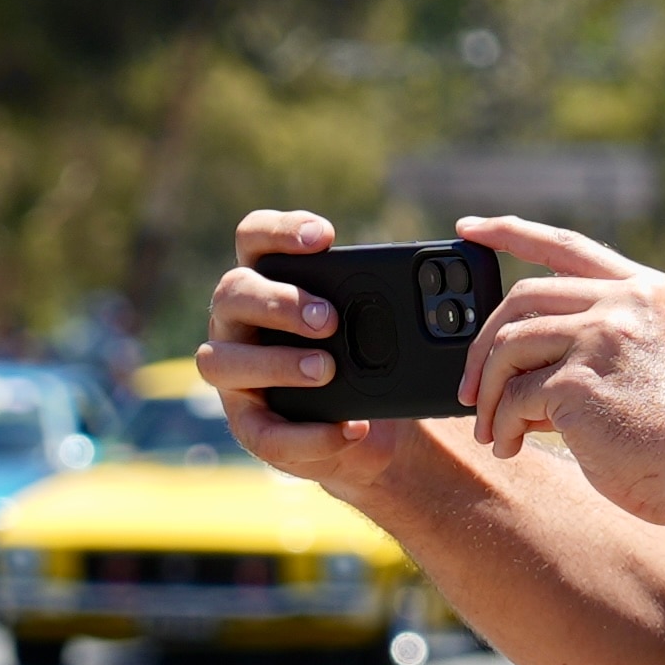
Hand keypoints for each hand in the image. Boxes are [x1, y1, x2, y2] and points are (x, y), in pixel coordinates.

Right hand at [199, 211, 404, 492]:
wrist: (373, 431)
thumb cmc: (368, 359)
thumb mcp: (382, 324)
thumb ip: (394, 297)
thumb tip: (442, 275)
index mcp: (267, 281)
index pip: (253, 237)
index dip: (280, 230)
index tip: (326, 237)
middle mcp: (239, 323)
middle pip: (233, 293)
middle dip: (280, 302)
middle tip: (329, 318)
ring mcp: (236, 376)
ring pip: (222, 361)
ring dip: (277, 362)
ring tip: (327, 368)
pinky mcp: (251, 427)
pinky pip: (264, 432)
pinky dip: (310, 434)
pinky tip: (350, 428)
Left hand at [453, 216, 664, 527]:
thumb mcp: (642, 365)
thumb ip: (587, 346)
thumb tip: (506, 363)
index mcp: (647, 291)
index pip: (566, 247)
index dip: (511, 233)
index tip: (470, 229)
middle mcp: (626, 302)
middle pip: (521, 296)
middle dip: (482, 345)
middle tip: (468, 389)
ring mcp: (603, 336)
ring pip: (508, 344)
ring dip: (486, 392)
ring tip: (490, 428)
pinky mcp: (579, 380)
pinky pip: (513, 395)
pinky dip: (501, 424)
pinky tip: (510, 445)